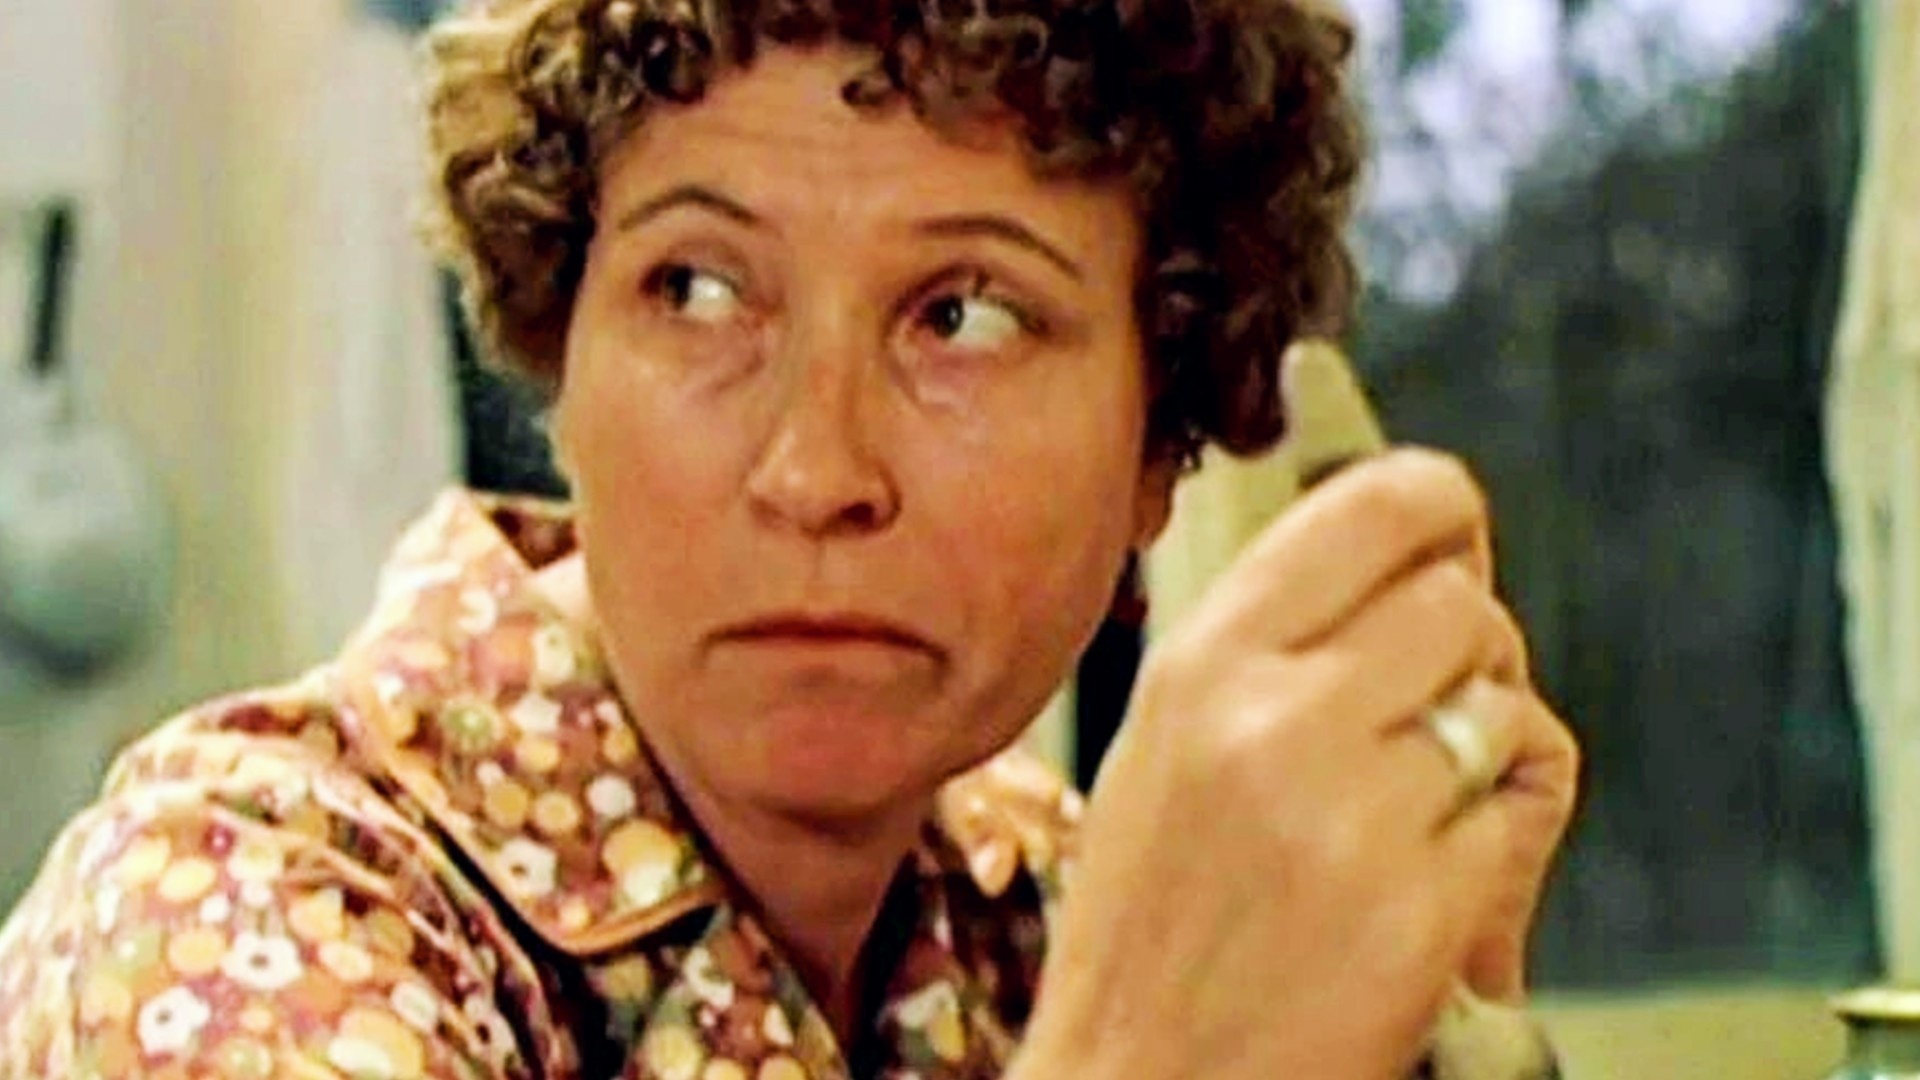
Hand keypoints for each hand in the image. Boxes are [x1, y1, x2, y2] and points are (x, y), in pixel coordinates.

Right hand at [1016, 449, 1578, 1079]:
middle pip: (1460, 604)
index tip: (1453, 530)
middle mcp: (1271, 717)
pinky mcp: (1421, 908)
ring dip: (1481, 753)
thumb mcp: (1166, 749)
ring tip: (1409, 820)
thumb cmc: (1149, 927)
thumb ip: (1270, 647)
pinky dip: (1490, 844)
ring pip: (1504, 706)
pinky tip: (1420, 890)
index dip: (1437, 507)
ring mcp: (1350, 813)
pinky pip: (1516, 811)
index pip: (1371, 507)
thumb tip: (1416, 557)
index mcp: (1198, 665)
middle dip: (1463, 656)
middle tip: (1421, 723)